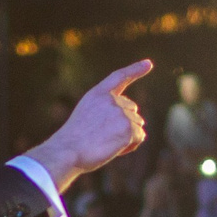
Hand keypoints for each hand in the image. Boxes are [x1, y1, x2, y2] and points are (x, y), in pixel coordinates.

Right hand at [24, 61, 153, 191]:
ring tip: (106, 144)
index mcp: (97, 94)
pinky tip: (114, 149)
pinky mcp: (128, 128)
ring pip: (137, 125)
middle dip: (125, 125)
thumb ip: (106, 112)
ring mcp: (120, 113)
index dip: (135, 70)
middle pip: (132, 110)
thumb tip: (136, 123)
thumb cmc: (73, 142)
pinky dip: (131, 146)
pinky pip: (139, 137)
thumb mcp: (86, 117)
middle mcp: (111, 100)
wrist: (68, 152)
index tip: (148, 64)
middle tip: (104, 138)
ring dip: (127, 137)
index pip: (119, 77)